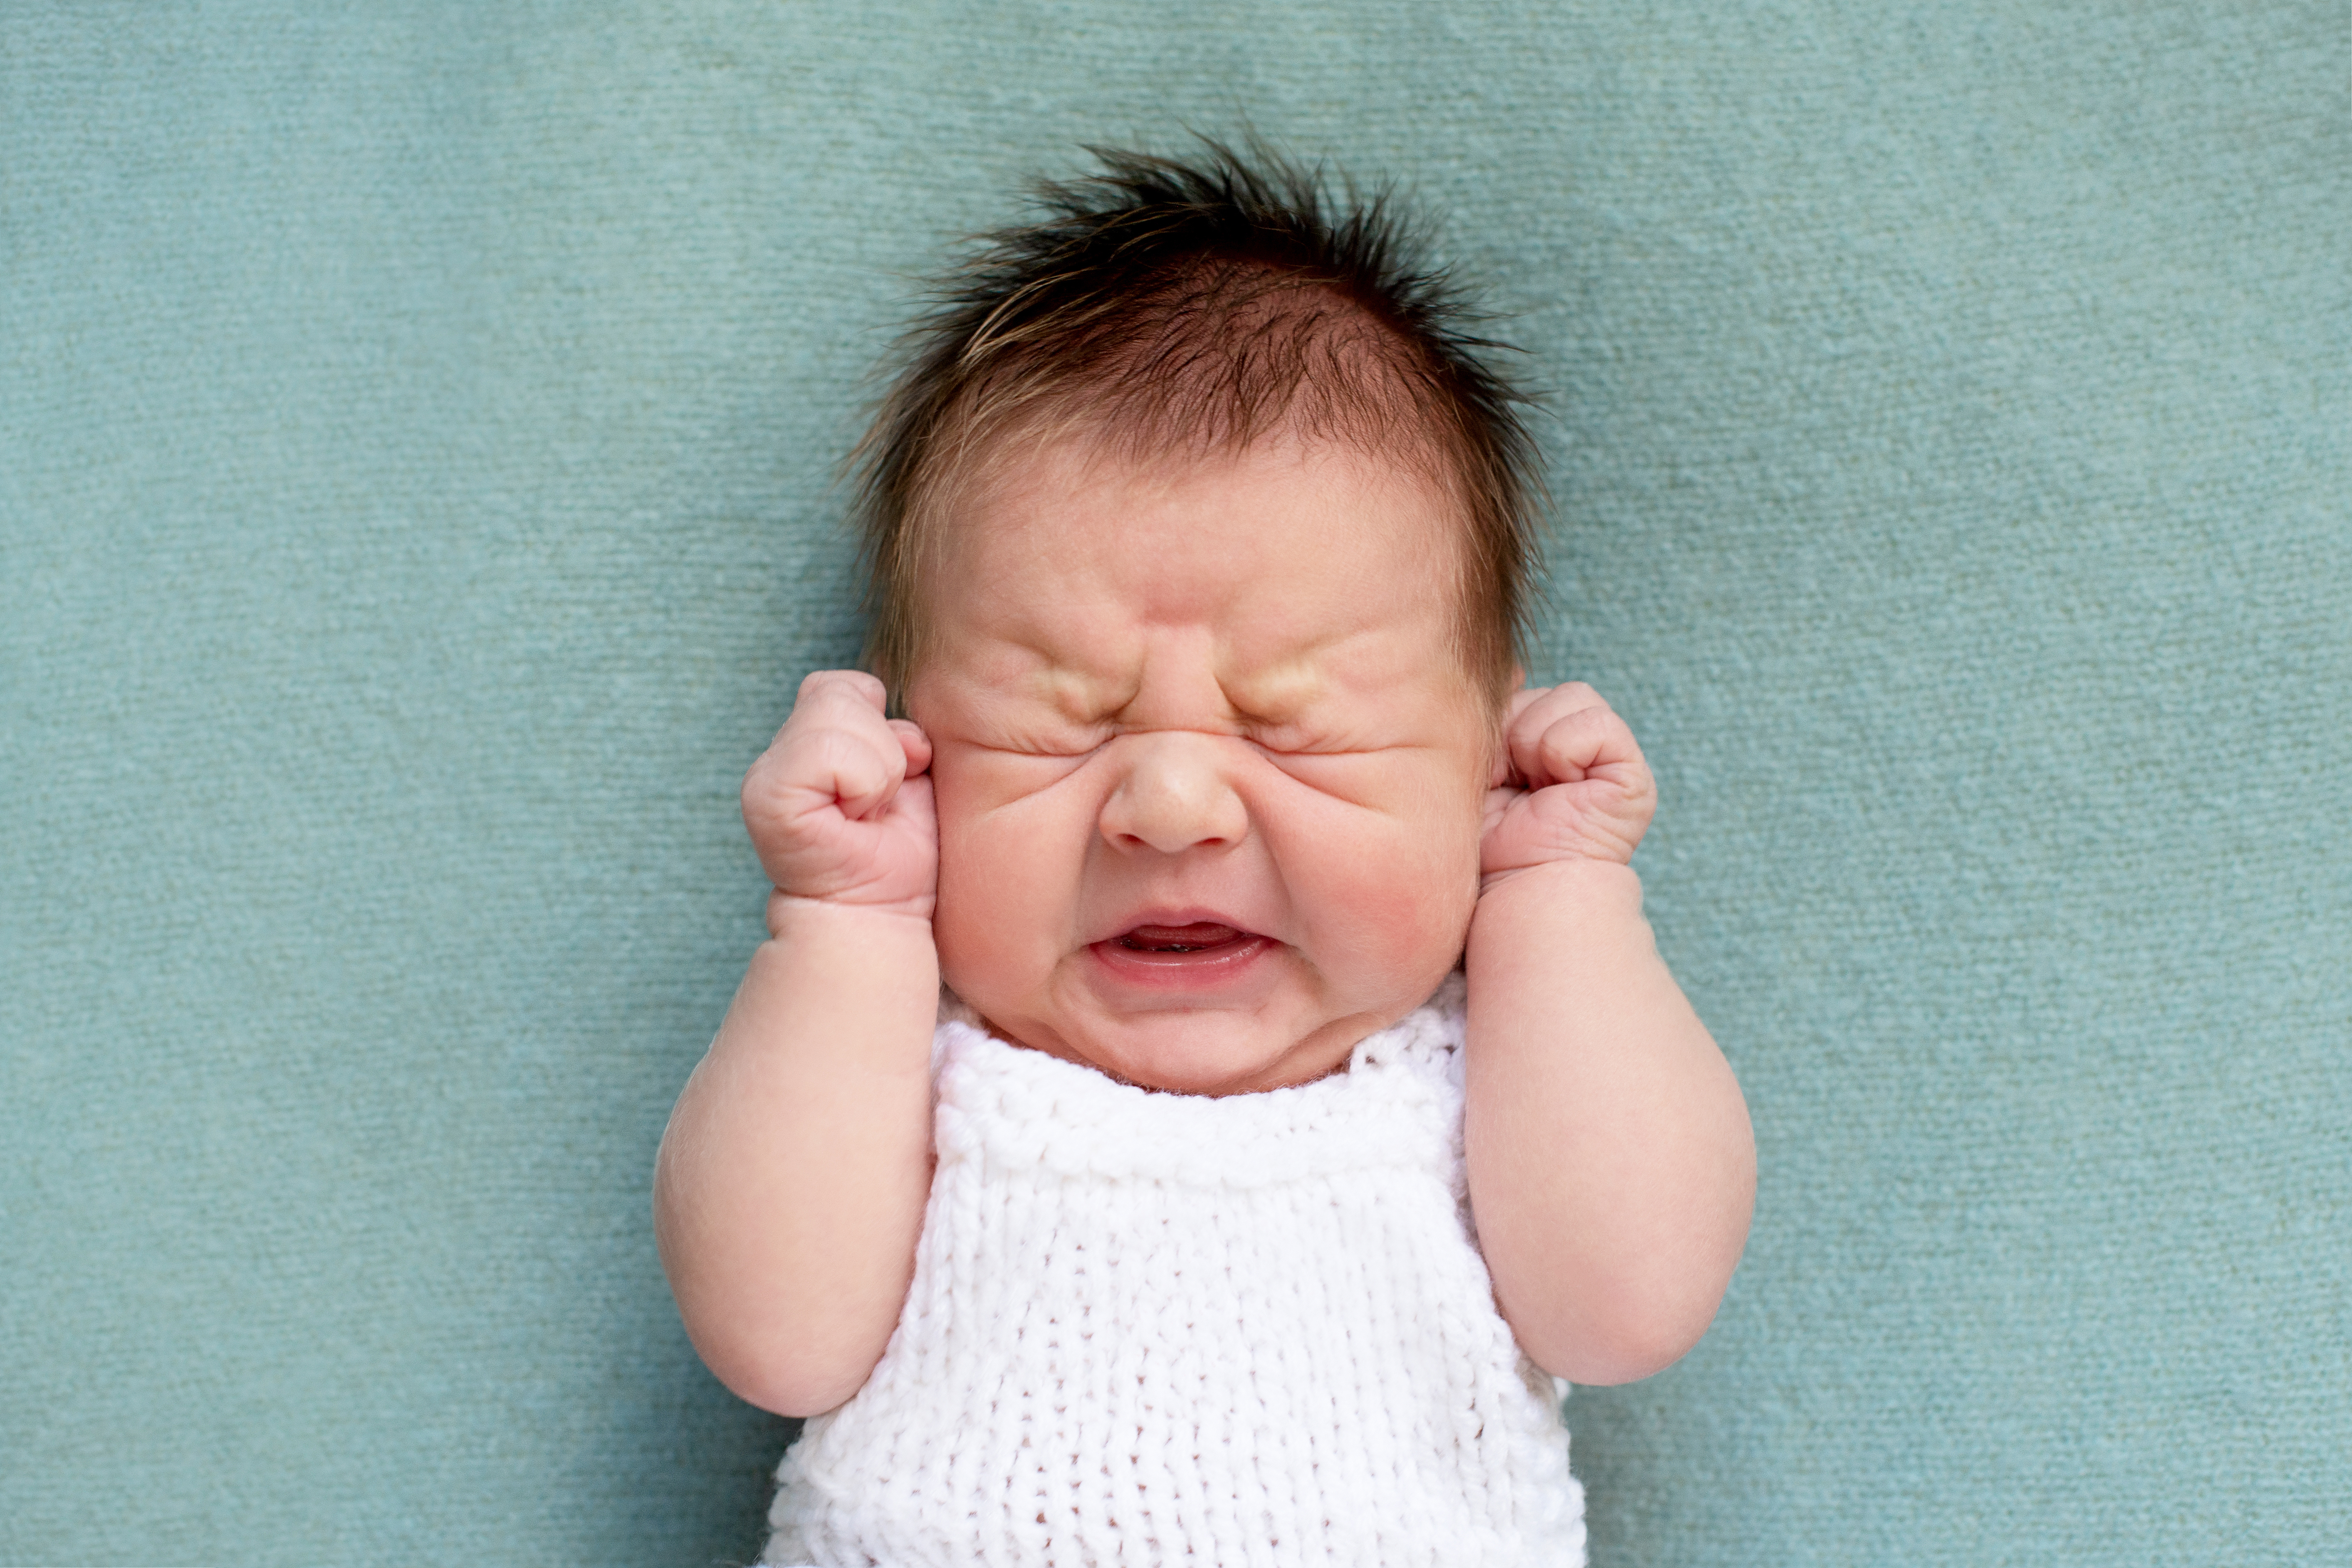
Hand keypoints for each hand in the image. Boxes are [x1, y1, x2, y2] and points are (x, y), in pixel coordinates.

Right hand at [741, 671, 936, 920]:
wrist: (876, 916)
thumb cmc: (894, 852)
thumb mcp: (904, 776)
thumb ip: (894, 733)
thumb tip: (906, 734)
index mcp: (806, 742)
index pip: (844, 685)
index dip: (882, 728)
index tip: (884, 785)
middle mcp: (776, 753)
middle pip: (841, 690)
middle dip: (883, 747)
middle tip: (875, 803)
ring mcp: (764, 773)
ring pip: (840, 712)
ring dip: (879, 769)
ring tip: (866, 814)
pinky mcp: (767, 795)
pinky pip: (834, 751)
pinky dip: (865, 785)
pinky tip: (855, 822)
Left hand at [1480, 683, 1656, 884]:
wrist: (1514, 891)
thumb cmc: (1488, 840)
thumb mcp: (1480, 766)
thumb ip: (1498, 720)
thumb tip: (1511, 670)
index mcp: (1550, 747)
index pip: (1526, 693)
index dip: (1500, 723)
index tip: (1491, 773)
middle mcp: (1586, 750)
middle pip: (1546, 691)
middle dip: (1513, 733)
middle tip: (1509, 782)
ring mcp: (1613, 761)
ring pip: (1572, 696)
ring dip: (1534, 741)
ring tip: (1533, 787)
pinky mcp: (1632, 777)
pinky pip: (1595, 723)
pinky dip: (1563, 752)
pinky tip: (1559, 789)